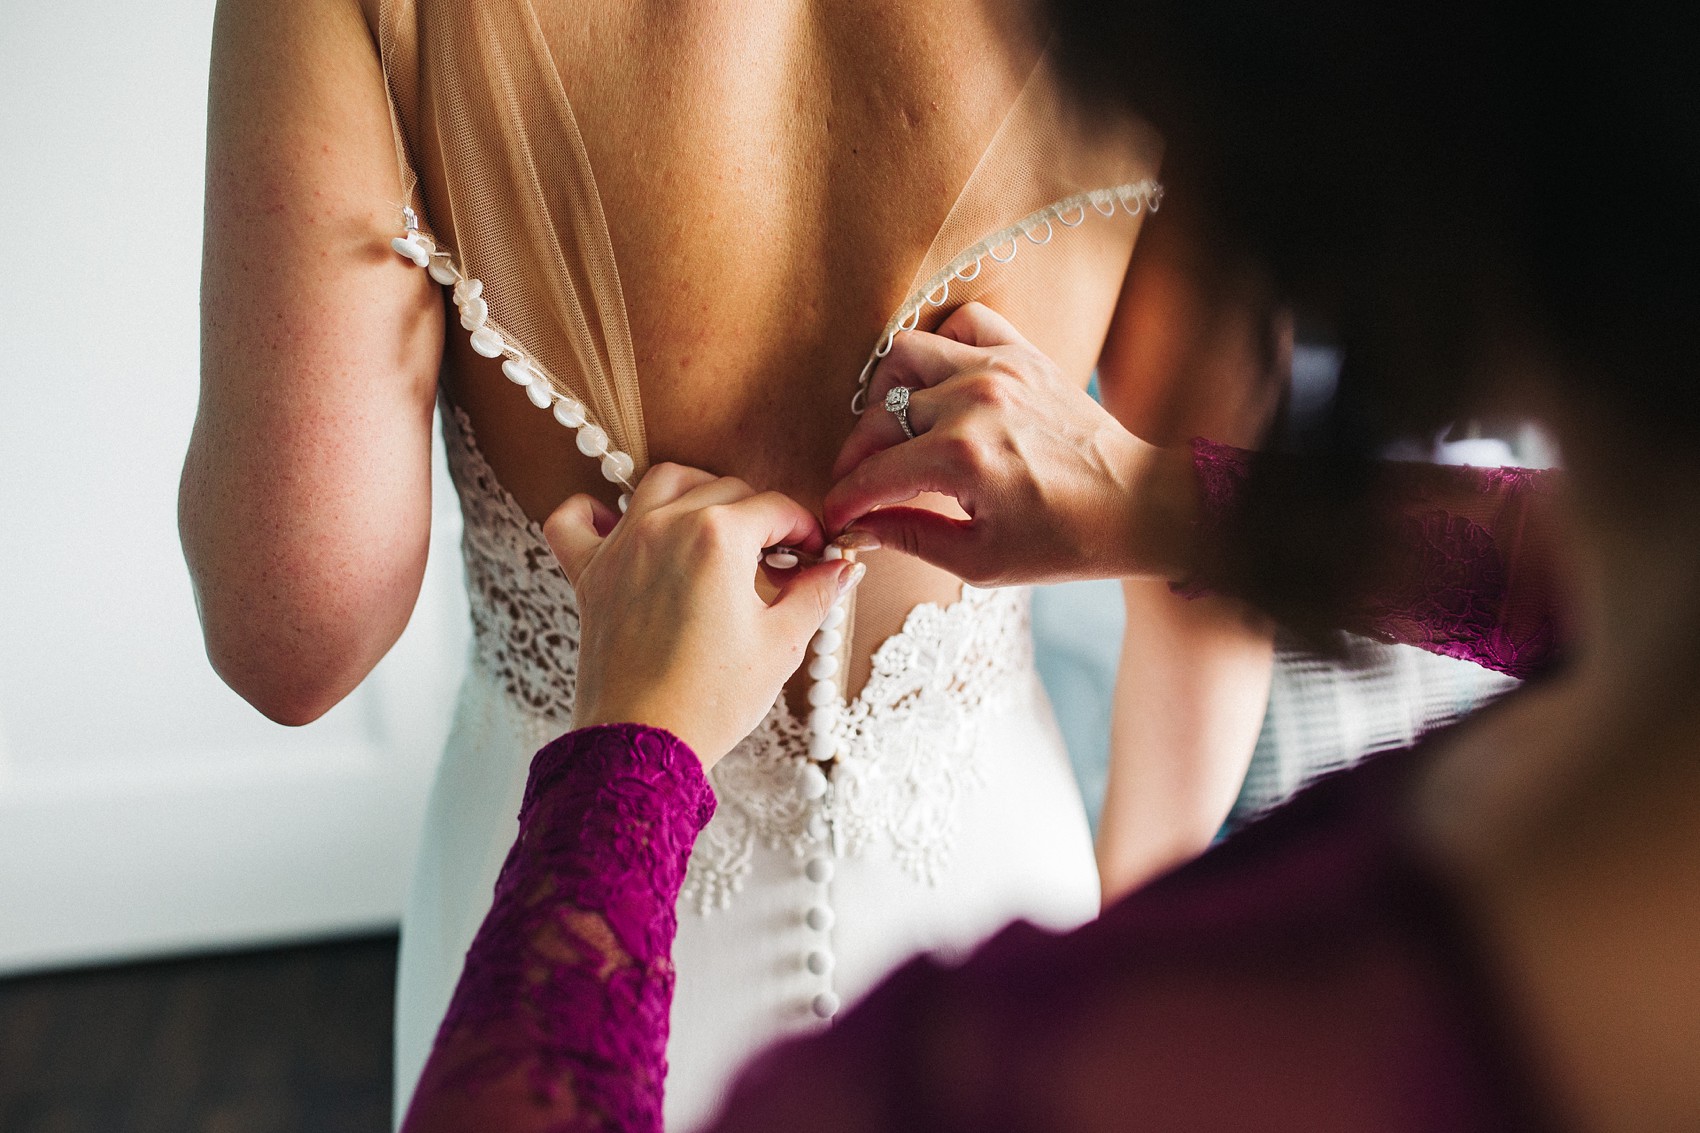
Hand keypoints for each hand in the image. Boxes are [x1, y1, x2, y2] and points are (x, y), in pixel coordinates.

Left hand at [545, 465, 863, 767]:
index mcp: (718, 537)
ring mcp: (622, 546)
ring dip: (696, 491)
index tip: (814, 553)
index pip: (775, 507)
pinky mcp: (589, 573)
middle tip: (777, 558)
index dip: (804, 528)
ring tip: (716, 526)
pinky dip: (592, 511)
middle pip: (725, 489)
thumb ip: (815, 594)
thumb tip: (842, 569)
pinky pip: (574, 519)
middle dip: (760, 515)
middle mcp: (665, 525)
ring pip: (661, 482)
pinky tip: (616, 524)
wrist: (645, 745)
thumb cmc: (713, 699)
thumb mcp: (781, 643)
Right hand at [825, 302, 1200, 586]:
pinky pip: (963, 325)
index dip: (844, 499)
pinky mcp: (1022, 354)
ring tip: (890, 426)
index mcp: (962, 459)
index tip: (836, 515)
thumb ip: (910, 537)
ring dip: (886, 392)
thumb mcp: (981, 560)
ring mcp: (998, 370)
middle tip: (859, 482)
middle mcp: (974, 403)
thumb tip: (861, 527)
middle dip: (857, 455)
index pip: (873, 473)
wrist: (1137, 505)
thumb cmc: (1066, 541)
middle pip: (880, 416)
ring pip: (906, 356)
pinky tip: (939, 385)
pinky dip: (941, 346)